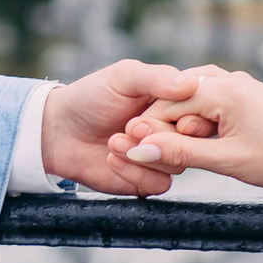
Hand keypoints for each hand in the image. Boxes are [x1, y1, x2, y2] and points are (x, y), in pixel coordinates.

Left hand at [41, 60, 200, 196]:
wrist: (59, 131)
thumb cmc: (91, 96)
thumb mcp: (123, 77)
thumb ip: (156, 78)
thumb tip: (191, 84)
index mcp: (174, 103)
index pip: (204, 112)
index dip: (191, 117)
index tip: (171, 117)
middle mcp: (173, 131)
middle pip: (193, 141)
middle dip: (161, 135)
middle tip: (131, 127)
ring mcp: (162, 156)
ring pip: (178, 164)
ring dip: (143, 153)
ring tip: (113, 141)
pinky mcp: (147, 180)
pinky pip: (159, 184)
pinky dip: (135, 172)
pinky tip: (111, 158)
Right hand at [112, 68, 262, 190]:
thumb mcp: (226, 161)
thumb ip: (180, 153)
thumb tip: (141, 150)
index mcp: (223, 91)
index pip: (166, 105)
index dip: (148, 130)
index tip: (133, 150)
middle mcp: (228, 79)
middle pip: (176, 98)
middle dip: (164, 126)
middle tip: (158, 154)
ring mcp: (237, 83)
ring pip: (190, 97)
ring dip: (181, 122)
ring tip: (181, 148)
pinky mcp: (244, 93)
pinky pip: (208, 98)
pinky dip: (198, 117)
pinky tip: (200, 138)